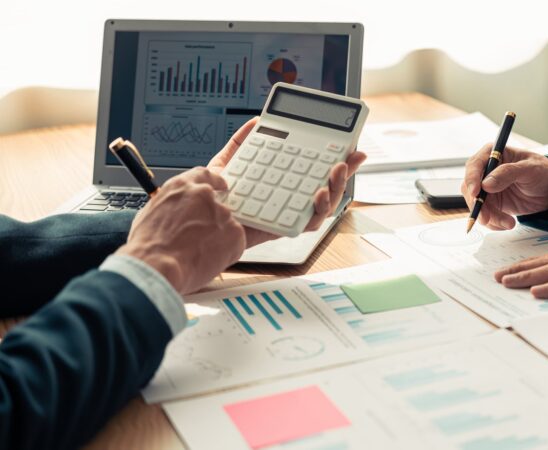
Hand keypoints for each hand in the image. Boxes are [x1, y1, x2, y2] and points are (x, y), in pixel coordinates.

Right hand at [117, 168, 246, 293]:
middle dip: (213, 220)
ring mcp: (222, 213)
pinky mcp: (235, 232)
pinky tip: (207, 260)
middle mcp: (204, 195)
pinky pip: (236, 243)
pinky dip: (226, 253)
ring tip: (198, 253)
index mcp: (181, 187)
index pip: (205, 175)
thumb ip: (172, 206)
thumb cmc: (148, 245)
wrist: (157, 265)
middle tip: (204, 235)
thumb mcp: (152, 213)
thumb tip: (177, 212)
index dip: (214, 182)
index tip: (221, 187)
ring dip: (218, 238)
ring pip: (227, 225)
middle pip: (218, 204)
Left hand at [208, 117, 366, 246]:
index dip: (334, 159)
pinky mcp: (282, 229)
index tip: (350, 145)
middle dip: (344, 172)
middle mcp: (288, 200)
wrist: (197, 224)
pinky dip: (317, 210)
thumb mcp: (227, 164)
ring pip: (322, 207)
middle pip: (325, 187)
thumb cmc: (212, 200)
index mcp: (281, 183)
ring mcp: (287, 215)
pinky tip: (317, 194)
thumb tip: (256, 121)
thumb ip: (241, 143)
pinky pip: (306, 224)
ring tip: (336, 171)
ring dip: (336, 189)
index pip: (312, 170)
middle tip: (350, 157)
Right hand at [461, 144, 547, 229]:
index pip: (474, 165)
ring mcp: (487, 188)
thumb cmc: (543, 171)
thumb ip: (508, 173)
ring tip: (508, 223)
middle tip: (487, 218)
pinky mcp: (492, 203)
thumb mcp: (529, 169)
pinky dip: (494, 223)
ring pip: (477, 204)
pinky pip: (486, 215)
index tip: (476, 193)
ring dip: (489, 217)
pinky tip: (508, 223)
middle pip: (470, 188)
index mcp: (493, 154)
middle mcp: (486, 171)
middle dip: (478, 205)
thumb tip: (486, 183)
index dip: (472, 179)